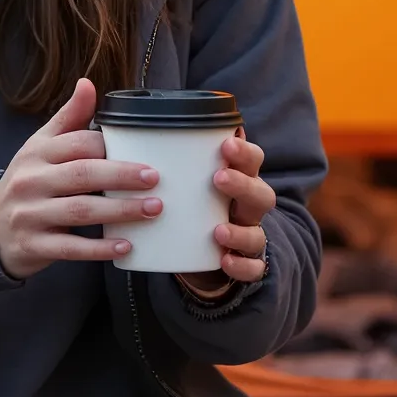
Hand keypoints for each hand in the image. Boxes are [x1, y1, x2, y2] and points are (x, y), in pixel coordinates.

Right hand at [0, 78, 161, 280]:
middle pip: (82, 174)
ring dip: (120, 210)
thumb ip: (67, 119)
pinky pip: (71, 247)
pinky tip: (126, 246)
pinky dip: (99, 248)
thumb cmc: (27, 183)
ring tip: (153, 209)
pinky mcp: (34, 246)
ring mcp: (30, 215)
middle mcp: (31, 181)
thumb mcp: (40, 147)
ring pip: (80, 211)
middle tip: (155, 178)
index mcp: (36, 153)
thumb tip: (87, 83)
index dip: (109, 146)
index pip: (77, 143)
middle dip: (122, 175)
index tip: (142, 152)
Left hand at [175, 132, 274, 296]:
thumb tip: (135, 127)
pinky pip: (251, 269)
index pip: (252, 161)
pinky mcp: (244, 264)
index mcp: (238, 181)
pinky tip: (225, 261)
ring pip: (257, 234)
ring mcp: (248, 237)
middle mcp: (248, 208)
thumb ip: (170, 160)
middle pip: (261, 194)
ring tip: (218, 230)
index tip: (226, 143)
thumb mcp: (186, 181)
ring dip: (240, 231)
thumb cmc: (192, 206)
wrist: (200, 255)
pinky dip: (241, 266)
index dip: (244, 152)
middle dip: (242, 184)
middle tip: (218, 177)